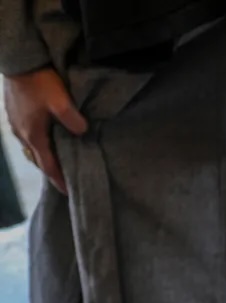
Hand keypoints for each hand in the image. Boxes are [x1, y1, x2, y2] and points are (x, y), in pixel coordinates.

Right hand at [4, 67, 87, 193]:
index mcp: (34, 136)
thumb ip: (73, 120)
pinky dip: (39, 143)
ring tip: (58, 161)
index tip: (69, 192)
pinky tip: (47, 139)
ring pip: (33, 148)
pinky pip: (29, 136)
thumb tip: (82, 132)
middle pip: (39, 159)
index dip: (59, 180)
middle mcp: (22, 134)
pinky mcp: (15, 114)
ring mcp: (16, 124)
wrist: (20, 60)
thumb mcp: (61, 102)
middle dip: (52, 170)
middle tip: (67, 178)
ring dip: (45, 156)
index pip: (48, 166)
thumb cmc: (40, 82)